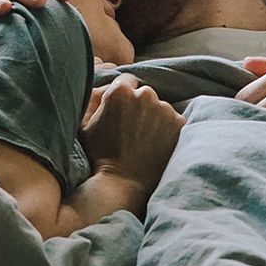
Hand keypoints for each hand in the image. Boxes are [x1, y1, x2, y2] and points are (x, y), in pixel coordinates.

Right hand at [80, 74, 183, 190]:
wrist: (124, 184)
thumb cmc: (100, 155)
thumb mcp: (85, 125)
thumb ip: (93, 99)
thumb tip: (104, 87)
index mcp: (120, 91)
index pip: (126, 81)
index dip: (123, 97)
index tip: (123, 112)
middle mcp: (145, 94)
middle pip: (145, 94)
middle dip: (140, 107)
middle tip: (133, 129)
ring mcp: (165, 109)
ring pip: (160, 108)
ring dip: (155, 118)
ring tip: (145, 141)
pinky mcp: (180, 124)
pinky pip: (174, 121)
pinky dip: (168, 130)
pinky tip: (157, 145)